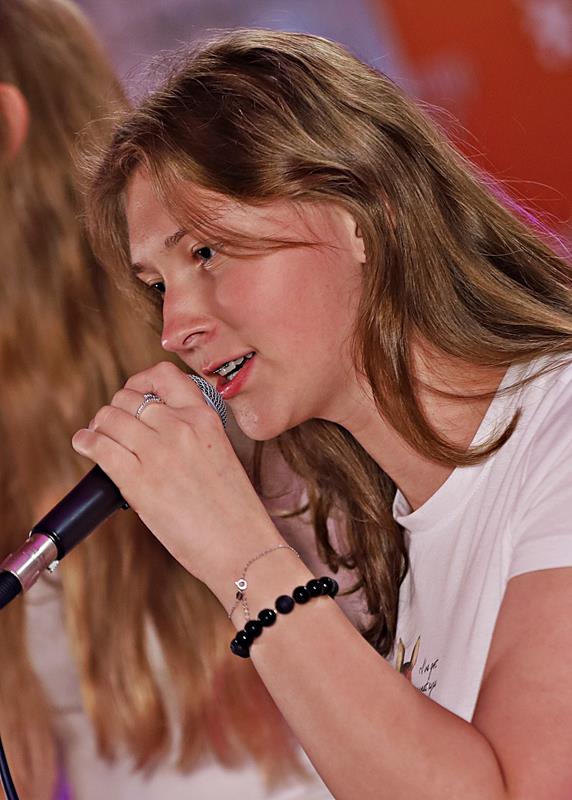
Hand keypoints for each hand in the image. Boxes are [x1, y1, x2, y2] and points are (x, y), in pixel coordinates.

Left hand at [72, 361, 283, 604]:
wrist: (242, 545)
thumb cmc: (233, 511)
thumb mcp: (220, 454)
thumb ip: (191, 436)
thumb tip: (151, 431)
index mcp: (205, 418)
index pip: (163, 375)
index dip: (140, 381)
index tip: (135, 394)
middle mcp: (180, 427)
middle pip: (128, 397)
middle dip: (116, 409)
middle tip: (113, 426)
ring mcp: (158, 452)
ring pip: (109, 417)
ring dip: (99, 425)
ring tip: (97, 436)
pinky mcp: (139, 482)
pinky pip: (99, 447)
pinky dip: (86, 442)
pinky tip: (85, 445)